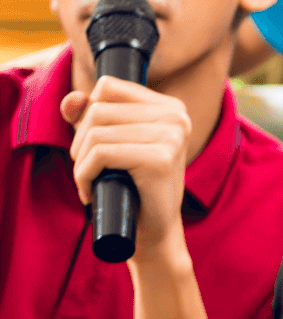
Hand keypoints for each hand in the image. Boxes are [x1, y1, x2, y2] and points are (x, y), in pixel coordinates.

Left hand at [61, 77, 192, 258]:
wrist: (153, 231)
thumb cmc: (131, 186)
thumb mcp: (111, 143)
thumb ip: (88, 115)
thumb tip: (70, 100)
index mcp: (170, 107)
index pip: (108, 87)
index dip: (88, 115)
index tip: (95, 145)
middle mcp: (176, 116)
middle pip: (98, 110)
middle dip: (80, 143)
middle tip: (90, 170)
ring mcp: (172, 136)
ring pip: (95, 133)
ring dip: (80, 163)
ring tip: (92, 181)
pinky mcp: (160, 159)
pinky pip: (100, 154)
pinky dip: (84, 176)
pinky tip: (92, 191)